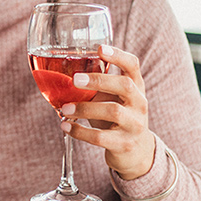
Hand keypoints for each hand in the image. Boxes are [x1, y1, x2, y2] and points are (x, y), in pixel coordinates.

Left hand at [57, 45, 155, 179]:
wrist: (135, 151)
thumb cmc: (117, 117)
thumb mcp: (113, 98)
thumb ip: (97, 85)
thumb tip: (60, 72)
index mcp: (136, 87)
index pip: (133, 66)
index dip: (118, 55)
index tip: (100, 49)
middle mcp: (140, 103)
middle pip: (125, 85)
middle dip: (99, 80)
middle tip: (75, 79)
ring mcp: (135, 124)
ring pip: (113, 111)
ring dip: (85, 108)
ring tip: (64, 109)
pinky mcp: (124, 144)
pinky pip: (101, 137)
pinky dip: (80, 131)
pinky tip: (66, 126)